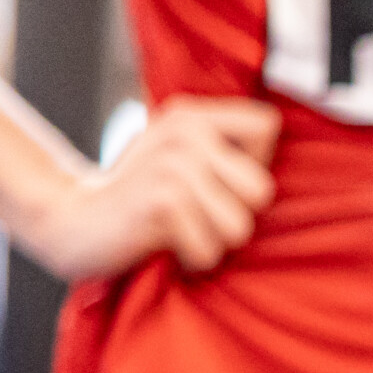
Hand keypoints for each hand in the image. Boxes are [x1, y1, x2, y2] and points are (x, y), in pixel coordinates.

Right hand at [23, 97, 277, 279]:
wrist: (72, 220)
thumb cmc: (142, 195)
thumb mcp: (182, 157)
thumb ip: (228, 149)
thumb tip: (301, 157)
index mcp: (193, 116)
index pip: (267, 126)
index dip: (252, 163)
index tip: (216, 178)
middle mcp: (184, 132)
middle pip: (262, 190)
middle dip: (236, 213)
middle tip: (194, 212)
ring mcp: (171, 166)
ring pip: (240, 226)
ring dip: (213, 241)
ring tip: (179, 228)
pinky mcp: (160, 203)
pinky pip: (209, 248)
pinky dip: (191, 256)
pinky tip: (163, 242)